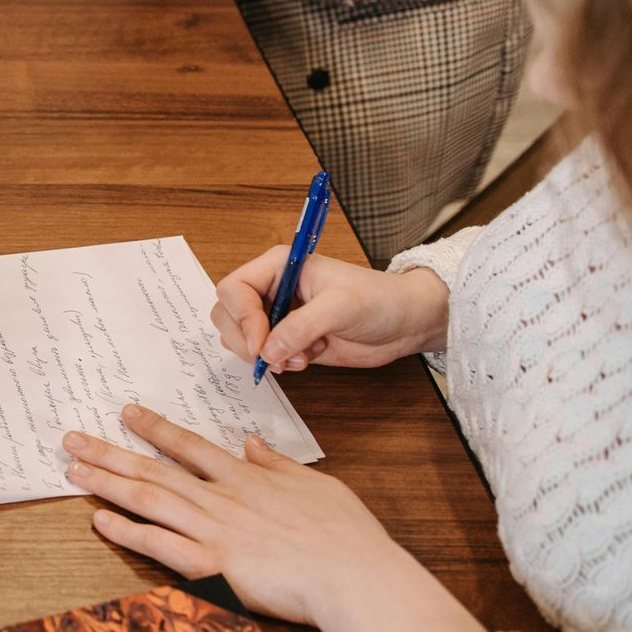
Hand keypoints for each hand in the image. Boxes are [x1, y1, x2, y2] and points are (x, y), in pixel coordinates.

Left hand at [64, 404, 487, 631]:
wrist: (356, 576)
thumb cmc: (346, 537)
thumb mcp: (316, 486)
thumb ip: (278, 465)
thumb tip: (252, 444)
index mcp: (248, 479)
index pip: (190, 445)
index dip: (155, 428)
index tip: (126, 413)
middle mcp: (223, 498)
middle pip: (155, 469)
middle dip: (110, 451)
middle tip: (71, 438)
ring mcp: (215, 530)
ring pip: (149, 499)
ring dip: (107, 483)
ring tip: (73, 469)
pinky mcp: (215, 565)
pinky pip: (160, 545)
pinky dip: (127, 532)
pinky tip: (99, 521)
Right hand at [212, 249, 449, 373]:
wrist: (404, 323)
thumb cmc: (378, 300)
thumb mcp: (340, 307)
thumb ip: (301, 327)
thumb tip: (267, 352)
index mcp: (278, 266)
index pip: (234, 289)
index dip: (241, 318)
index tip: (261, 344)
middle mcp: (271, 289)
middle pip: (227, 315)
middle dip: (246, 341)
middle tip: (273, 359)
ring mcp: (277, 316)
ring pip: (239, 338)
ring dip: (262, 356)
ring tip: (297, 360)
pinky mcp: (286, 340)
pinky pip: (261, 356)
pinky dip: (276, 365)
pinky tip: (304, 361)